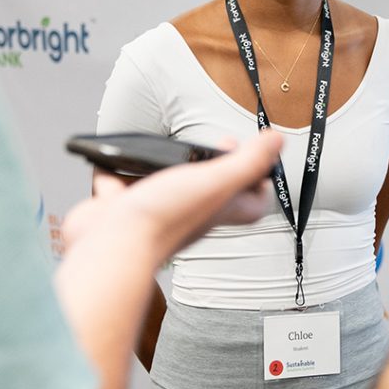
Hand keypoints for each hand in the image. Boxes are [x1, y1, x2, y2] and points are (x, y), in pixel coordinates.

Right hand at [63, 130, 282, 266]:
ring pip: (166, 191)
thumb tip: (278, 142)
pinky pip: (123, 192)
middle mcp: (189, 214)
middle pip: (210, 192)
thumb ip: (248, 162)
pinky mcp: (122, 213)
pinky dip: (117, 179)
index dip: (257, 177)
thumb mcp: (216, 181)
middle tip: (213, 147)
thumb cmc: (164, 219)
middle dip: (211, 166)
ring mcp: (155, 214)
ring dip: (165, 171)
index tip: (254, 152)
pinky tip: (117, 166)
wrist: (110, 246)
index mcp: (217, 208)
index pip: (251, 201)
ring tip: (169, 153)